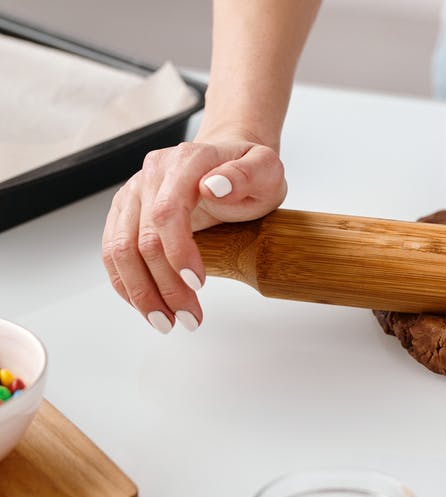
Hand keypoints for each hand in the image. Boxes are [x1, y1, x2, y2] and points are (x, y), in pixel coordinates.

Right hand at [100, 136, 286, 332]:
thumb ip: (247, 174)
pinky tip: (147, 306)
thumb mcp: (266, 169)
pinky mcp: (126, 212)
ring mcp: (134, 194)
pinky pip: (113, 252)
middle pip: (141, 239)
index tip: (197, 283)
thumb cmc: (251, 170)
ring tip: (167, 323)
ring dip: (141, 293)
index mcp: (185, 162)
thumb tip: (213, 187)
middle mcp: (152, 175)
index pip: (167, 212)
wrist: (231, 159)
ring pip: (120, 250)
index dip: (178, 251)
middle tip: (188, 319)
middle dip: (163, 286)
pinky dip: (127, 284)